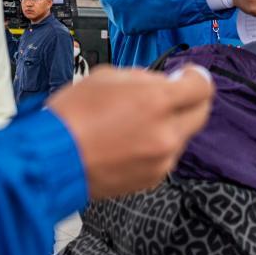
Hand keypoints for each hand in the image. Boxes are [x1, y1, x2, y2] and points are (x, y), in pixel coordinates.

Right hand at [48, 65, 213, 199]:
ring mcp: (161, 160)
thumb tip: (161, 82)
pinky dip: (155, 145)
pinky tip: (129, 139)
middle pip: (201, 113)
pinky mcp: (151, 178)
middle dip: (189, 101)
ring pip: (181, 136)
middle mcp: (166, 133)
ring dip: (169, 124)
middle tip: (170, 95)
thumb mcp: (107, 76)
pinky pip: (165, 156)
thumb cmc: (72, 116)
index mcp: (157, 101)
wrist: (53, 158)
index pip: (202, 87)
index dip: (196, 78)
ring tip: (136, 120)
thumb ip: (143, 78)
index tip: (186, 76)